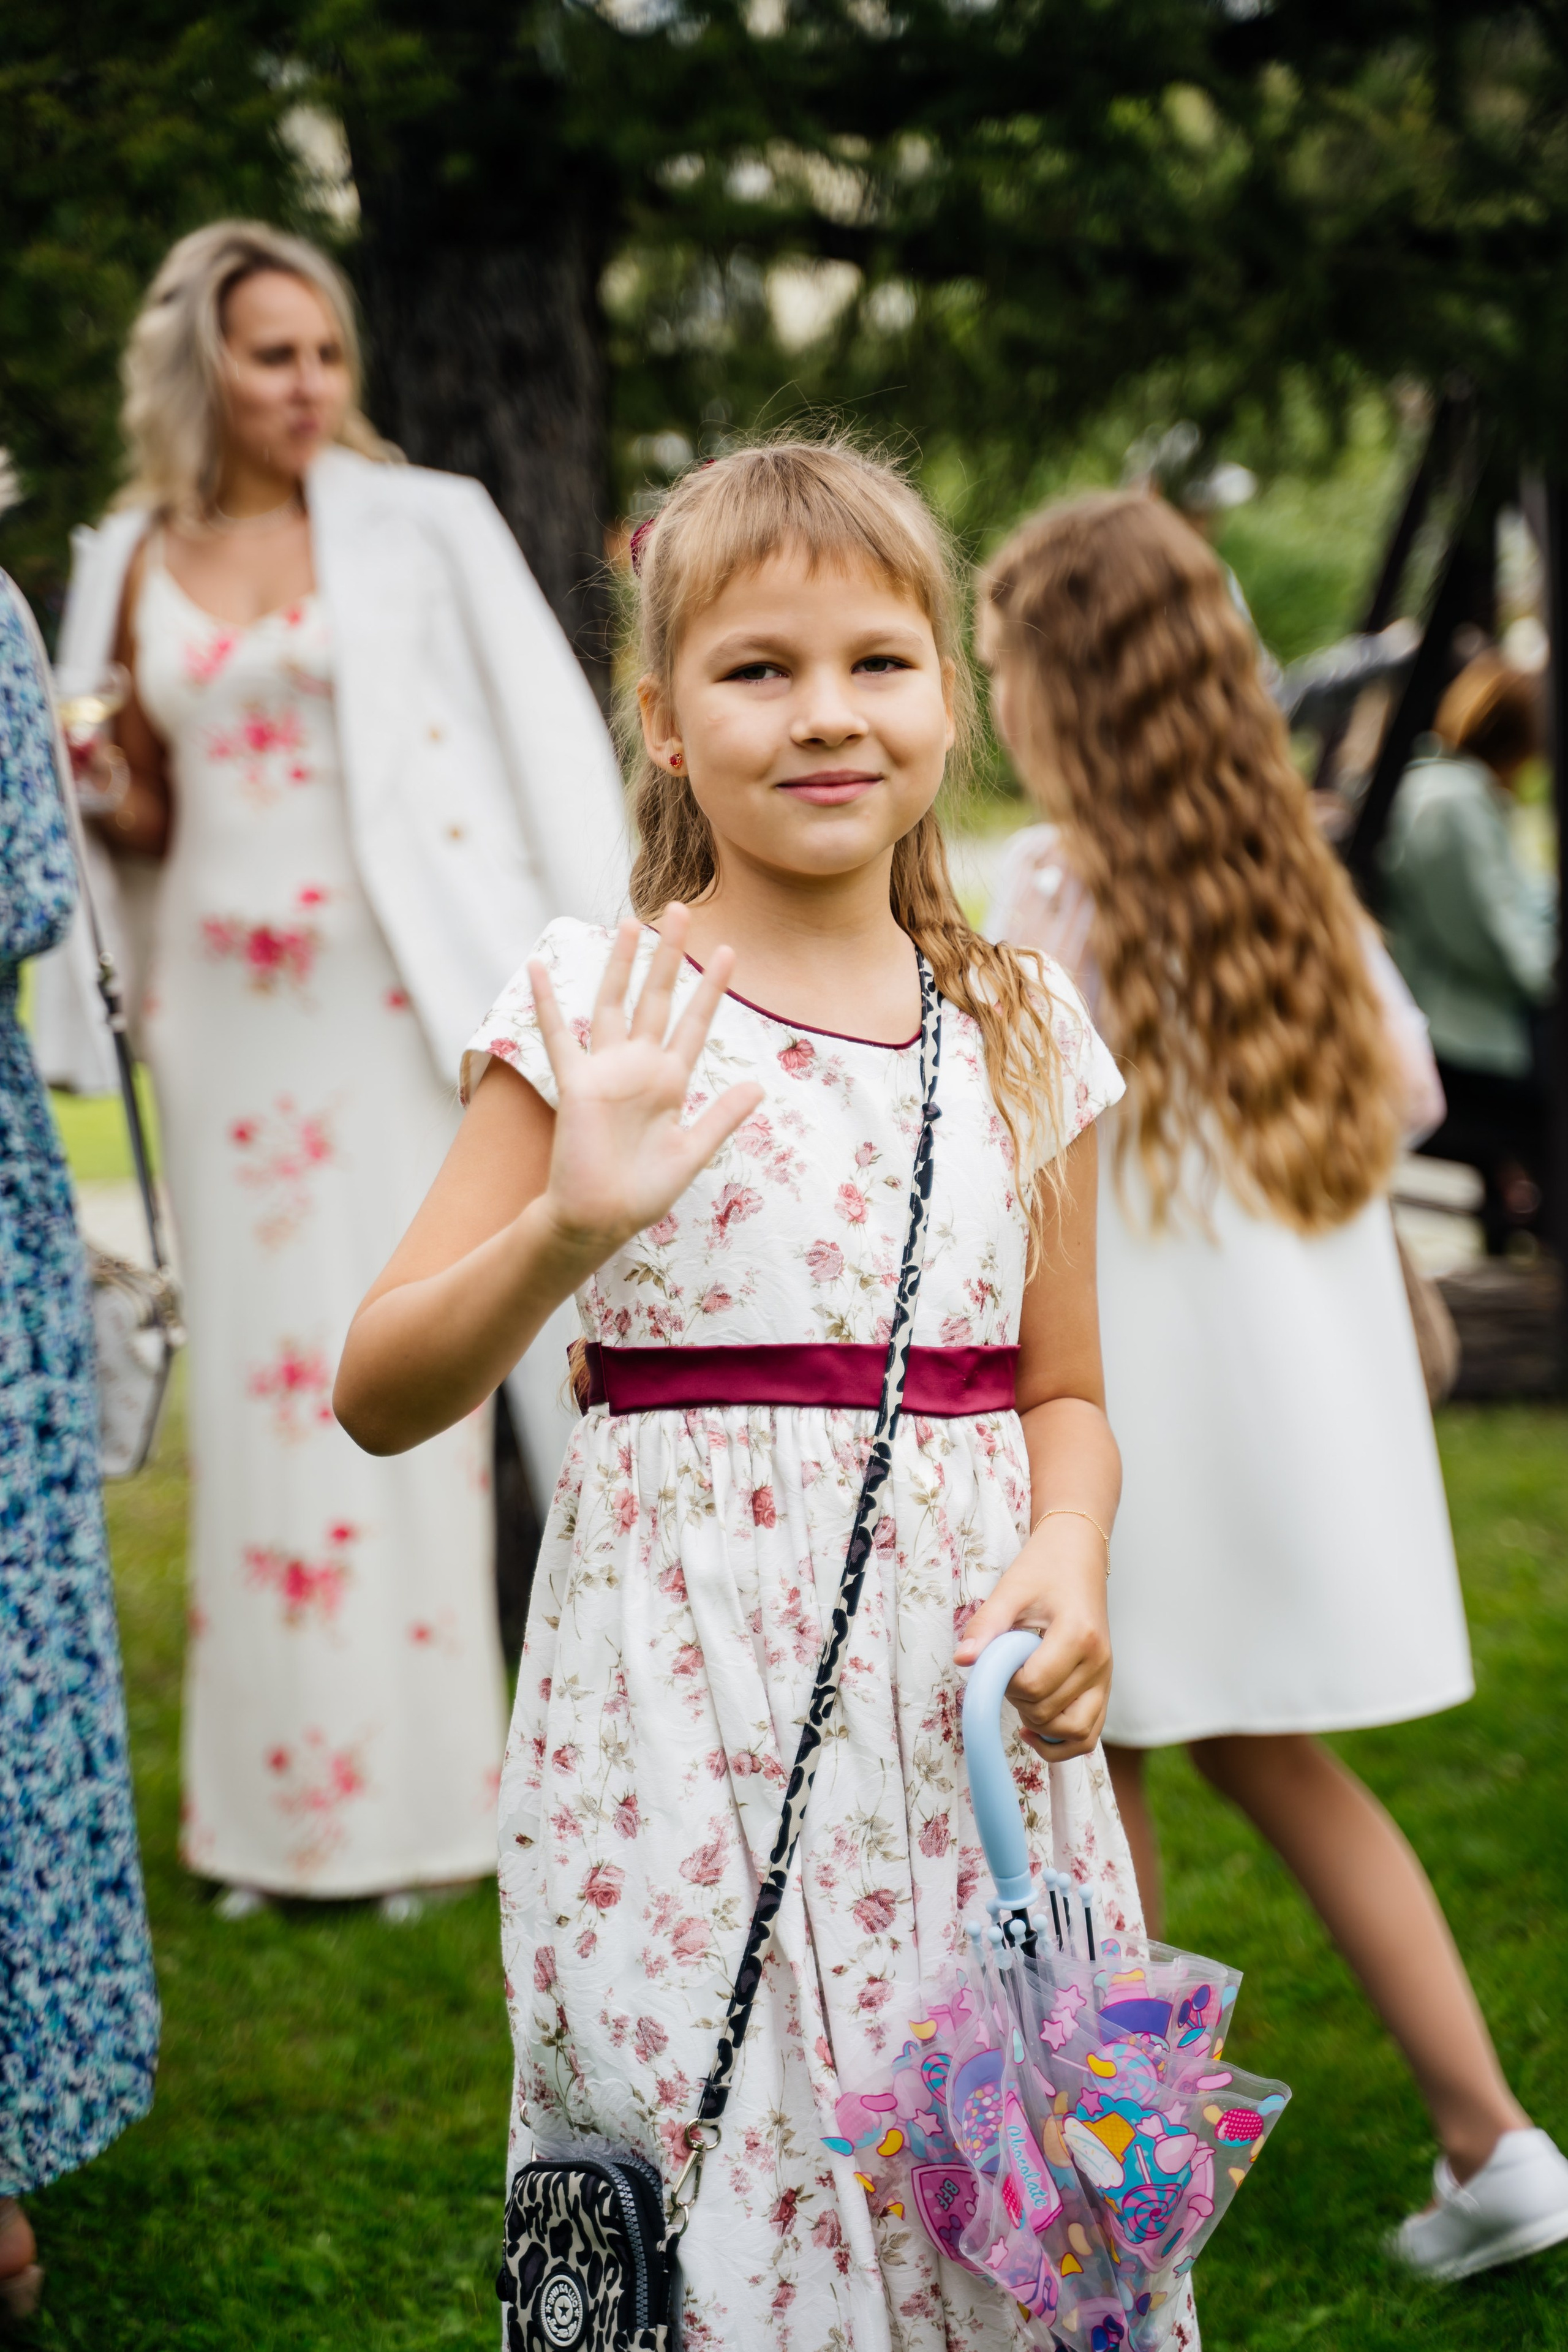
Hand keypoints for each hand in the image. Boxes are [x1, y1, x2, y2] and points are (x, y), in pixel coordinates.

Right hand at [531, 905, 763, 1261]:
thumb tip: (758, 1087)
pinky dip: (548, 1003)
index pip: (695, 1023)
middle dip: (670, 956)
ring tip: (631, 922)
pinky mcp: (577, 1085)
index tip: (728, 950)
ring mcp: (607, 1071)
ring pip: (615, 1003)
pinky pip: (559, 1036)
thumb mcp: (692, 1152)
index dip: (711, 988)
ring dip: (621, 963)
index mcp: (671, 1082)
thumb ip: (722, 1117)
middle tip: (682, 910)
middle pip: (658, 998)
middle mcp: (640, 1067)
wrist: (599, 1219)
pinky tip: (538, 968)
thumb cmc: (642, 1192)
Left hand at [955, 1517, 1112, 1761]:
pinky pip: (1089, 1734)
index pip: (1034, 1685)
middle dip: (1018, 1700)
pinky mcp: (1104, 1688)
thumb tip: (963, 1660)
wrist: (1077, 1555)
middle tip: (1006, 1671)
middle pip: (1050, 1712)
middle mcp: (1099, 1663)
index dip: (1005, 1681)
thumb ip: (986, 1626)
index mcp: (1079, 1635)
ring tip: (1021, 1696)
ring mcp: (1106, 1679)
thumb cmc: (1044, 1568)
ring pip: (1075, 1733)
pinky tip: (1034, 1729)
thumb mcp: (1010, 1590)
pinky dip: (1062, 1742)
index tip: (997, 1659)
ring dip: (1040, 1726)